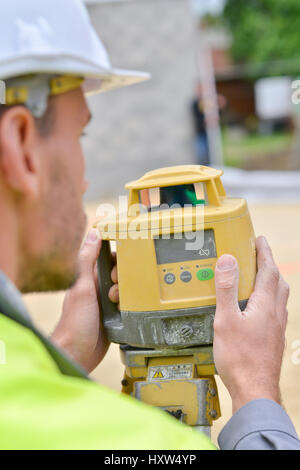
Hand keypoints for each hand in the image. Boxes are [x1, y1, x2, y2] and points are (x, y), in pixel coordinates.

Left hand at [51, 228, 118, 373]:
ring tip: (119, 304)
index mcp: (90, 278)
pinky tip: (132, 311)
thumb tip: (93, 233)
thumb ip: (87, 261)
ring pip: (127, 290)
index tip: (126, 261)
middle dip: (126, 279)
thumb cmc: (74, 323)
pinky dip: (132, 307)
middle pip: (121, 274)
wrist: (77, 355)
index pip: (110, 259)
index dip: (119, 258)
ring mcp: (107, 304)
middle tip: (118, 289)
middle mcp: (99, 289)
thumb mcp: (82, 288)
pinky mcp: (115, 318)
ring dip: (129, 295)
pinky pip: (129, 306)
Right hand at [213, 236, 288, 413]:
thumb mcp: (226, 320)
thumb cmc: (240, 359)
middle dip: (270, 264)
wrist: (255, 390)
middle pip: (278, 282)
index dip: (264, 253)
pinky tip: (259, 308)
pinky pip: (275, 311)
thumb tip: (229, 261)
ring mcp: (276, 328)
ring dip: (272, 281)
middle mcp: (275, 314)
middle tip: (260, 255)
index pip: (268, 271)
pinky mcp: (273, 339)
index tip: (260, 240)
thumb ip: (226, 289)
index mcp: (264, 306)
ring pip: (279, 297)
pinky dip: (269, 299)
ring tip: (259, 277)